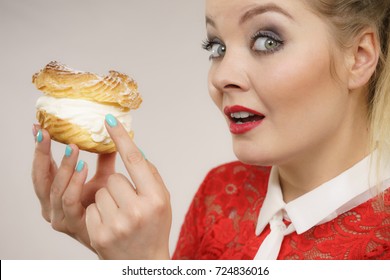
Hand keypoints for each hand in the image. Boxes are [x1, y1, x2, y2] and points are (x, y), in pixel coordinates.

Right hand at [31, 125, 115, 251]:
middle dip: (41, 153)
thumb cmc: (111, 206)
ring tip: (74, 148)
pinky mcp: (71, 223)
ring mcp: (59, 216)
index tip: (39, 127)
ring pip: (54, 188)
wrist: (121, 233)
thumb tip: (112, 133)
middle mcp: (52, 204)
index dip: (40, 148)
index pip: (43, 166)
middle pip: (40, 176)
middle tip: (45, 133)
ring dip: (63, 166)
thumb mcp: (105, 178)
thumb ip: (104, 159)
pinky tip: (83, 167)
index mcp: (56, 191)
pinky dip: (74, 183)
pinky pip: (68, 201)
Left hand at [85, 115, 171, 259]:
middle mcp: (137, 211)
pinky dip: (97, 213)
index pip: (135, 161)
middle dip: (118, 187)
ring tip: (119, 215)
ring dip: (107, 200)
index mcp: (156, 199)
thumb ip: (150, 174)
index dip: (122, 138)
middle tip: (127, 202)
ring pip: (100, 192)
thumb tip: (134, 150)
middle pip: (114, 179)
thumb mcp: (162, 199)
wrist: (144, 262)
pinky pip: (90, 208)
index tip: (109, 120)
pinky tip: (110, 224)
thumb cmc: (155, 226)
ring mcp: (117, 224)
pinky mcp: (99, 235)